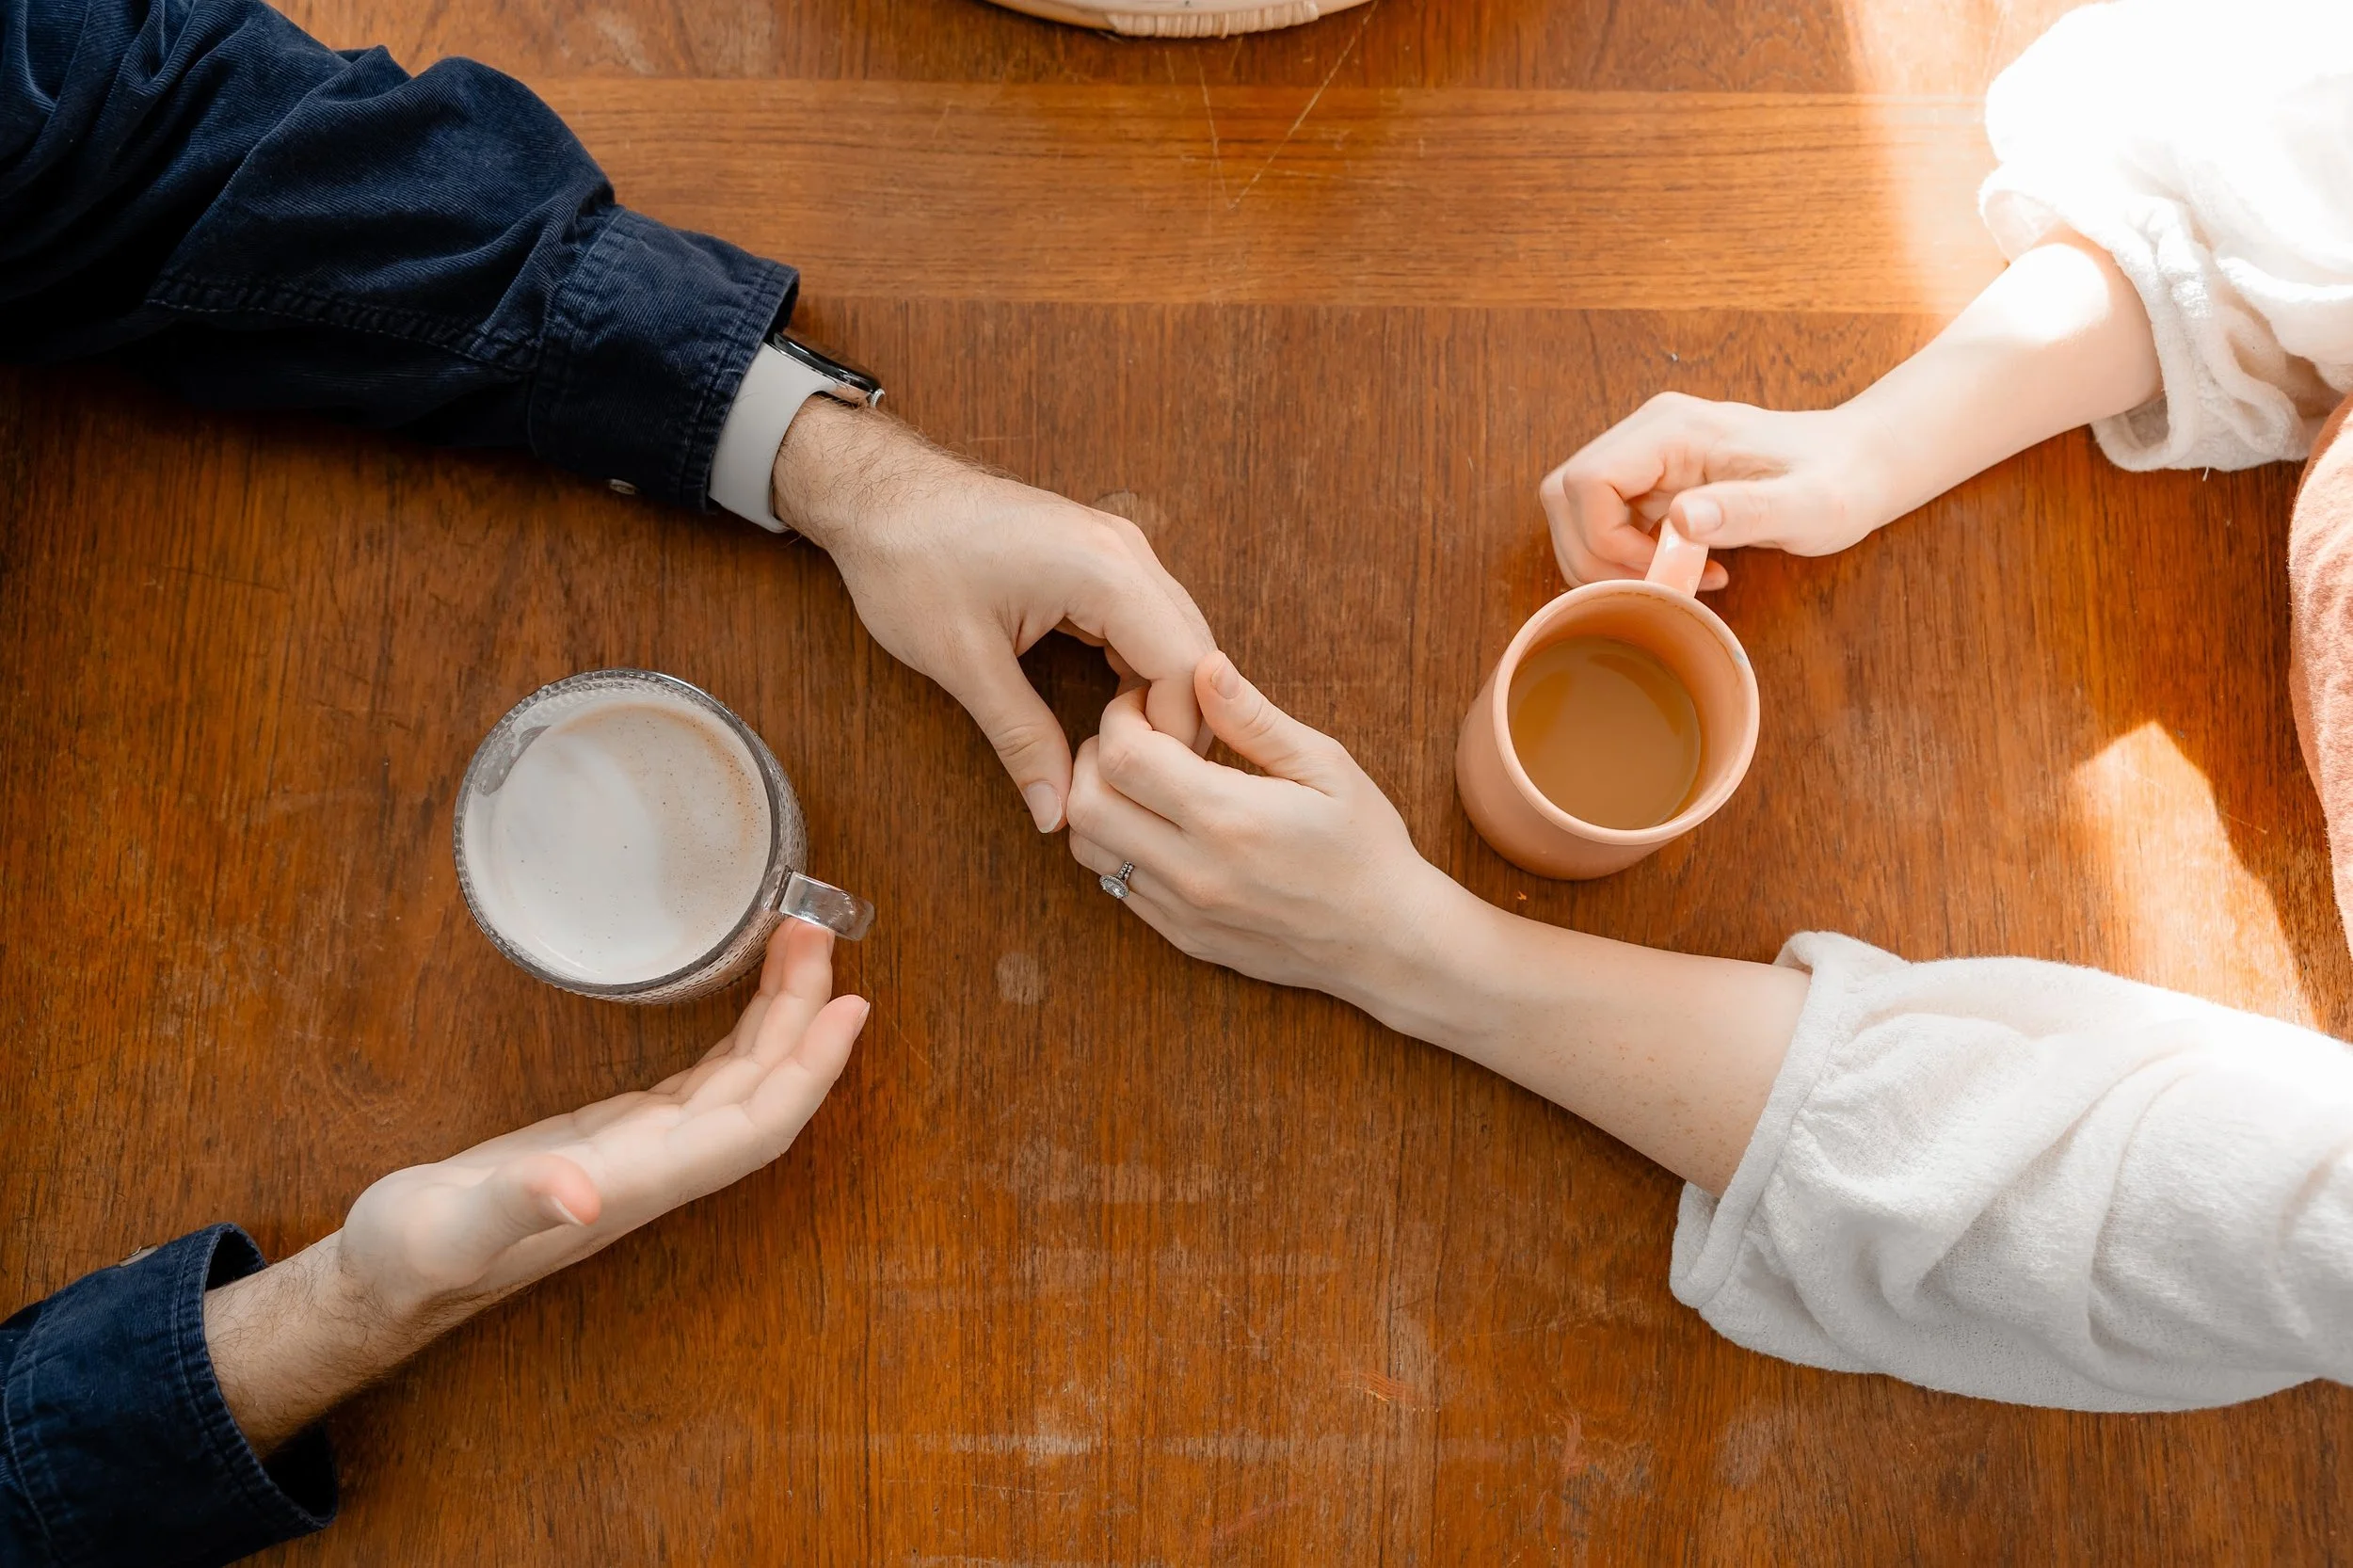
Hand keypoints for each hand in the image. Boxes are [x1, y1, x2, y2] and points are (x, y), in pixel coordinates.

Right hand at [204, 922, 866, 1452]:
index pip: (754, 1128)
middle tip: (820, 932)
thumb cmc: (410, 1257)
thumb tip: (581, 1198)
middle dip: (803, 1017)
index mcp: (635, 1184)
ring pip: (739, 1080)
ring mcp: (641, 1150)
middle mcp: (656, 1168)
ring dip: (779, 1016)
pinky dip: (739, 1033)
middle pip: (761, 1091)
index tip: (850, 1006)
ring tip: (800, 940)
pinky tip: (754, 994)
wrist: (382, 1276)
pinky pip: (704, 1078)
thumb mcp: (447, 1230)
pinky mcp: (616, 1133)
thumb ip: (515, 1208)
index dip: (809, 1071)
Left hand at [773, 398, 1217, 833]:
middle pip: (1196, 650)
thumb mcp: (962, 661)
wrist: (878, 497)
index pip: (1187, 667)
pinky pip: (1148, 621)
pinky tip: (1114, 712)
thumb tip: (1056, 813)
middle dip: (1178, 720)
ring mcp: (1116, 548)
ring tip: (1126, 754)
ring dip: (1162, 696)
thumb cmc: (909, 561)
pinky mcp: (1099, 557)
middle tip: (1142, 781)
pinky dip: (1142, 670)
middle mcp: (1125, 551)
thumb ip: (1020, 739)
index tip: (1139, 783)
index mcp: (1104, 569)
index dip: (1175, 735)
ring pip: (1177, 637)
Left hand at [1063, 653, 1460, 1011]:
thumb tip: (1204, 666)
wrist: (1388, 942)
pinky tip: (1162, 825)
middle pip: (1085, 804)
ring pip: (1088, 849)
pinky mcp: (1182, 937)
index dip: (1121, 717)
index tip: (1150, 705)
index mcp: (1228, 817)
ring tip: (1145, 783)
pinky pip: (1116, 887)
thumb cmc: (1365, 846)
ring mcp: (1182, 911)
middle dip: (1094, 755)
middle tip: (1137, 737)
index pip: (1121, 756)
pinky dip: (1119, 846)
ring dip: (1099, 804)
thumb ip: (1255, 719)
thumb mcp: (1326, 766)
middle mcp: (1193, 870)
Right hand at [1539, 393, 1895, 586]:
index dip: (1606, 540)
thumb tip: (1681, 518)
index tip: (1666, 568)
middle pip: (1565, 497)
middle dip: (1595, 555)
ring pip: (1575, 512)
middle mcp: (1648, 434)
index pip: (1585, 483)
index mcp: (1672, 428)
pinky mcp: (1653, 480)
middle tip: (1660, 583)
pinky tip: (1683, 568)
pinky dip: (1627, 559)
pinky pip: (1604, 521)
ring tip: (1675, 578)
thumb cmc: (1840, 481)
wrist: (1861, 463)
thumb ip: (1746, 510)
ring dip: (1607, 561)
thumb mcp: (1808, 505)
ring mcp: (1647, 456)